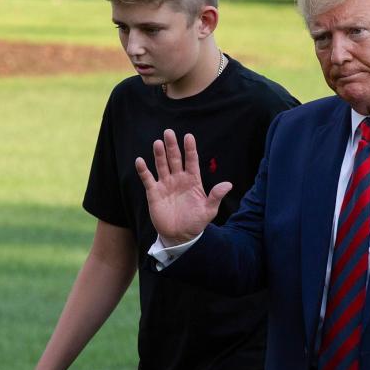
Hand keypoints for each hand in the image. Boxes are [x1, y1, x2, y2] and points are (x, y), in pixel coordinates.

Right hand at [135, 129, 232, 245]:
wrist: (180, 236)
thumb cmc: (196, 222)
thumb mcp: (209, 210)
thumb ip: (216, 196)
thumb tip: (228, 184)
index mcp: (193, 180)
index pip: (191, 161)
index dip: (190, 149)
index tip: (189, 136)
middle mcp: (178, 179)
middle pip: (175, 159)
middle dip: (172, 146)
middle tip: (169, 132)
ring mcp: (166, 184)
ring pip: (162, 165)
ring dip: (159, 155)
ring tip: (158, 143)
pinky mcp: (154, 193)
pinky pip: (148, 179)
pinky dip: (143, 170)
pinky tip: (140, 161)